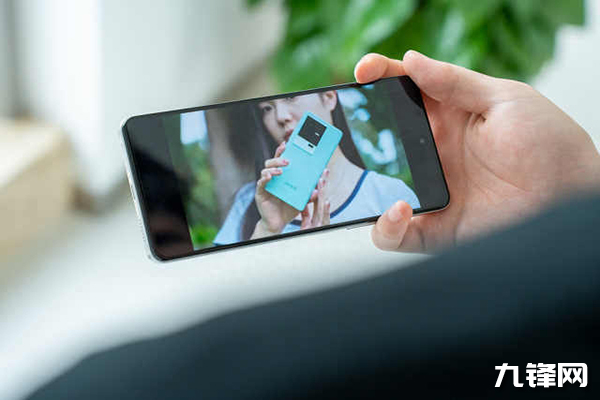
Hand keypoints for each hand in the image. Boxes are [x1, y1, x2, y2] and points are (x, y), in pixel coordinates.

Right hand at [253, 141, 329, 237]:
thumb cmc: (288, 208)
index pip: (281, 159)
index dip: (283, 150)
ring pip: (266, 170)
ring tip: (282, 170)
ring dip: (273, 167)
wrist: (278, 223)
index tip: (287, 142)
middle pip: (272, 161)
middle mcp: (272, 177)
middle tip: (289, 160)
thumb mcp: (302, 200)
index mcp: (282, 176)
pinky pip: (261, 183)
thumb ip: (309, 194)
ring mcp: (265, 184)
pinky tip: (270, 177)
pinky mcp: (260, 193)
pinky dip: (265, 178)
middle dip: (279, 157)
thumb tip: (318, 189)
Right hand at [354, 51, 599, 252]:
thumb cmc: (550, 146)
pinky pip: (394, 233)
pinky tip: (399, 208)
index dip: (380, 78)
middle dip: (357, 129)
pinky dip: (386, 225)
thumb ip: (454, 82)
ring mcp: (430, 190)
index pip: (404, 92)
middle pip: (381, 137)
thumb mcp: (506, 99)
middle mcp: (434, 153)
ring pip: (377, 185)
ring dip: (363, 179)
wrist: (572, 202)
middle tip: (343, 120)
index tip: (363, 71)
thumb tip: (409, 59)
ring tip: (363, 167)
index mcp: (449, 117)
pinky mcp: (433, 229)